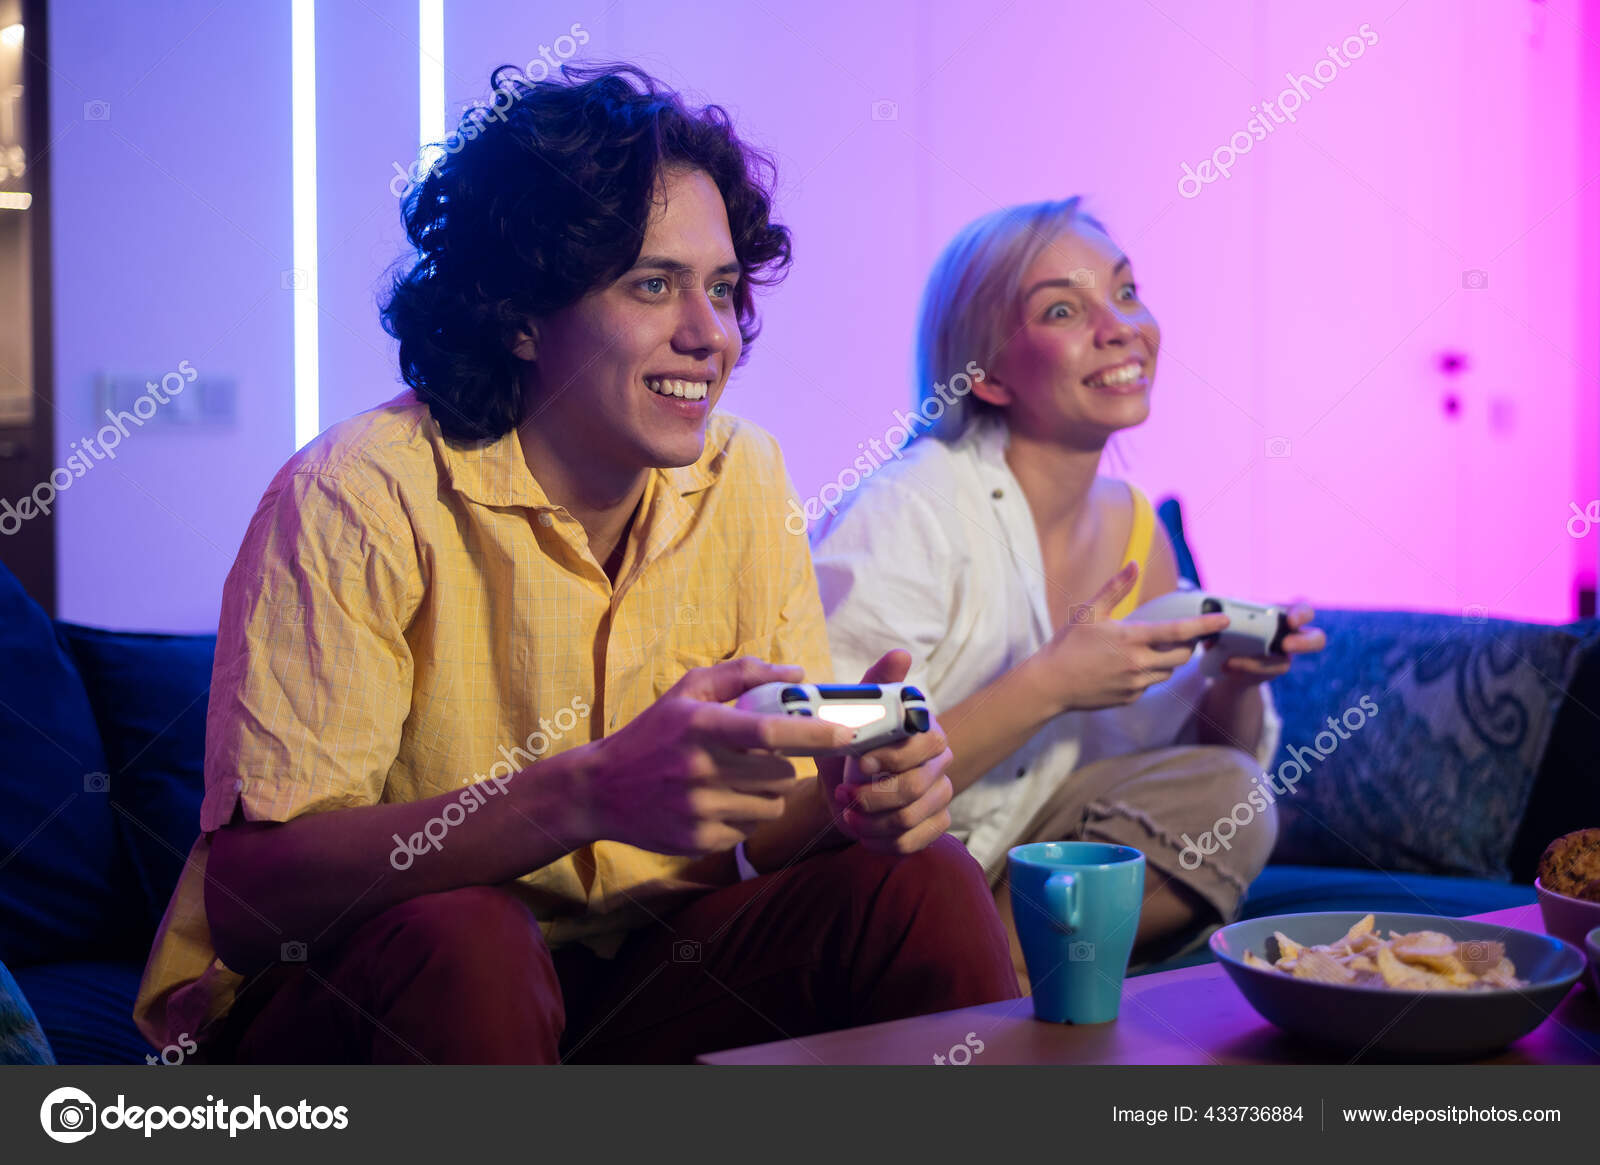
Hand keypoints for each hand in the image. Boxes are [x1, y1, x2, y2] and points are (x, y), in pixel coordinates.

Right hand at [578, 657, 853, 855]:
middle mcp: (700, 769)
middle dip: (782, 766)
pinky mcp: (698, 840)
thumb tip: (798, 674)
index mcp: (700, 726)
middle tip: (761, 759)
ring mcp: (699, 809)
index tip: (845, 734)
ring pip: (771, 806)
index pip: (769, 732)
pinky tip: (718, 803)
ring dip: (767, 794)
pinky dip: (744, 817)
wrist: (599, 790)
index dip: (814, 734)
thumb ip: (743, 675)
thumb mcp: (687, 693)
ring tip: (738, 781)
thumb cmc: (652, 734)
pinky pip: (750, 831)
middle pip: (781, 775)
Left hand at [816, 650, 954, 856]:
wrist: (841, 783)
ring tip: (847, 814)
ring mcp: (941, 795)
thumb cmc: (849, 742)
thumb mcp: (853, 709)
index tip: (858, 764)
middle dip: (873, 796)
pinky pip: (915, 842)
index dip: (891, 758)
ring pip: (911, 819)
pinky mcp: (934, 824)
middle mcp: (941, 762)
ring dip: (871, 822)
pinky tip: (862, 832)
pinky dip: (882, 842)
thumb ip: (876, 682)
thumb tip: (900, 654)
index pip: (926, 744)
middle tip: (843, 794)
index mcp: (926, 731)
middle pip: (916, 788)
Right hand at [1032, 563, 1230, 712]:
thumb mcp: (1089, 611)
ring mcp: (1136, 684)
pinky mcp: (1131, 698)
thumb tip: (1134, 564)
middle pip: (1182, 656)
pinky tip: (1125, 667)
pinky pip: (1150, 684)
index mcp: (1131, 638)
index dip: (1205, 625)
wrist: (1050, 684)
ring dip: (1166, 659)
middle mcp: (1138, 663)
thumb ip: (1115, 587)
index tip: (1225, 620)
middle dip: (1187, 644)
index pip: (1179, 631)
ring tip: (1145, 649)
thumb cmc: (1067, 644)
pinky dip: (1146, 674)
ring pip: (1167, 671)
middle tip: (1179, 634)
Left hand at [1215, 603, 1325, 681]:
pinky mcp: (1270, 673)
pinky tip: (1227, 664)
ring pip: (1284, 664)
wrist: (1226, 651)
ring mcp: (1283, 657)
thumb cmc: (1236, 625)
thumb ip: (1232, 610)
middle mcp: (1291, 636)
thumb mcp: (1232, 615)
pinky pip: (1262, 675)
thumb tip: (1223, 603)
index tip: (1291, 621)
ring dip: (1255, 663)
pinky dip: (1242, 669)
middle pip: (1317, 639)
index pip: (1305, 611)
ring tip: (1231, 660)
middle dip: (1304, 643)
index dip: (1302, 615)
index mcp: (1285, 616)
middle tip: (1286, 645)